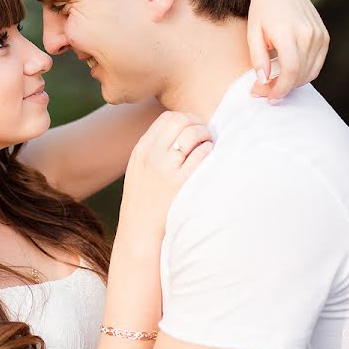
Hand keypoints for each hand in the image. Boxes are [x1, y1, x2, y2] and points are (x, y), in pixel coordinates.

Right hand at [115, 112, 212, 250]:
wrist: (139, 231)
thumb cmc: (143, 200)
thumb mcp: (139, 168)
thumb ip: (154, 149)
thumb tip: (180, 132)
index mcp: (141, 149)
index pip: (167, 118)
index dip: (185, 119)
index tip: (193, 129)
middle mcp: (152, 155)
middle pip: (180, 120)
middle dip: (197, 123)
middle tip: (205, 135)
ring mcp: (165, 169)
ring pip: (193, 134)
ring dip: (206, 135)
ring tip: (209, 145)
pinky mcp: (180, 183)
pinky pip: (201, 155)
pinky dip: (209, 150)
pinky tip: (209, 157)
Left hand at [247, 0, 328, 101]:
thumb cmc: (261, 11)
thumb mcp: (252, 32)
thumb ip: (258, 58)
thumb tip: (263, 81)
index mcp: (289, 32)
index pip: (290, 71)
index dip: (279, 89)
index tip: (266, 97)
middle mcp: (309, 34)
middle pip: (300, 75)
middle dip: (281, 89)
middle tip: (263, 92)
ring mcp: (320, 35)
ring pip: (309, 72)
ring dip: (292, 84)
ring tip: (272, 84)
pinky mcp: (324, 37)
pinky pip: (316, 64)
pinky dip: (302, 74)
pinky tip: (286, 74)